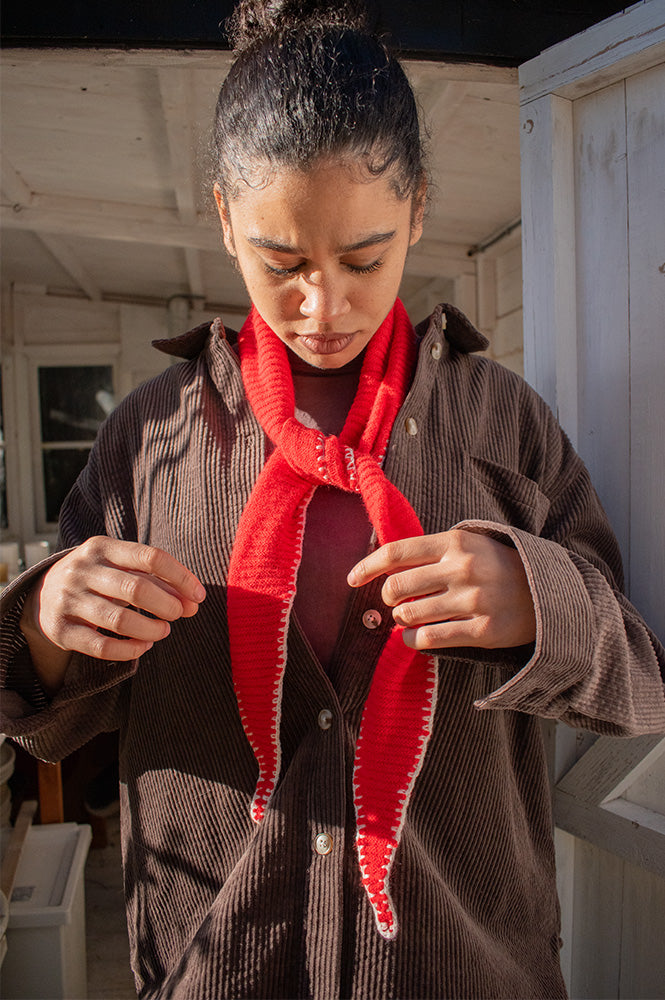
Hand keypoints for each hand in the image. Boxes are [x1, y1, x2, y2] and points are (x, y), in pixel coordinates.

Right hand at [20, 537, 205, 692]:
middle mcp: (82, 570)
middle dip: (167, 605)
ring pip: (120, 620)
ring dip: (151, 629)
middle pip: (136, 588)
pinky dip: (130, 649)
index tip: (198, 595)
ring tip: (163, 631)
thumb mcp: (120, 567)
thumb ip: (156, 580)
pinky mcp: (61, 630)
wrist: (43, 593)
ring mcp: (69, 600)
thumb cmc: (97, 578)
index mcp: (102, 547)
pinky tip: (143, 646)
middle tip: (180, 613)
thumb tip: (193, 601)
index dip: (180, 577)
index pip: (149, 556)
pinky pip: (102, 646)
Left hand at [347, 528, 535, 650]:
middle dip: (387, 599)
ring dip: (401, 621)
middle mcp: (462, 569)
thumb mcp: (471, 545)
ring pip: (409, 615)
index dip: (367, 566)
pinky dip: (412, 640)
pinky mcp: (482, 630)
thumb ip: (432, 552)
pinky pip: (430, 639)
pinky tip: (414, 637)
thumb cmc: (499, 567)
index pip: (397, 552)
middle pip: (396, 587)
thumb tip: (385, 567)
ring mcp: (473, 600)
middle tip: (395, 603)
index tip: (352, 578)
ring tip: (409, 619)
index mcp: (456, 543)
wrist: (548, 592)